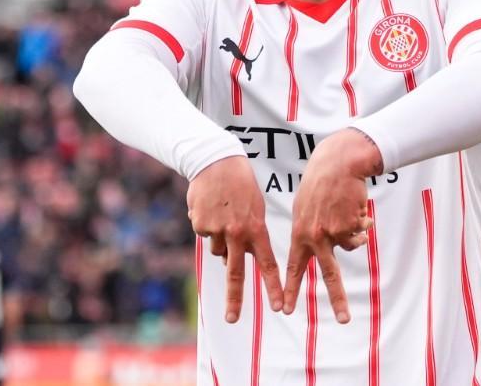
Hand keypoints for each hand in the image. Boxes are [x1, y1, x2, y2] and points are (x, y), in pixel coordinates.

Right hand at [187, 155, 282, 321]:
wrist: (215, 161)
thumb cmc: (241, 185)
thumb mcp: (255, 208)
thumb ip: (249, 235)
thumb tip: (232, 259)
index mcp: (256, 229)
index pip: (267, 264)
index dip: (274, 287)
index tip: (280, 307)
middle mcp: (237, 233)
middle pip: (235, 272)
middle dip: (235, 298)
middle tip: (232, 319)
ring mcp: (217, 230)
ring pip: (218, 250)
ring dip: (221, 241)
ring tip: (224, 215)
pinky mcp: (200, 225)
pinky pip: (205, 235)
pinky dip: (207, 226)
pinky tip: (211, 208)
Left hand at [283, 128, 381, 322]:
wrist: (337, 163)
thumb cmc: (320, 184)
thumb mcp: (304, 208)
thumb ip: (312, 231)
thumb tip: (340, 249)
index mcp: (299, 233)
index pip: (292, 267)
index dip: (290, 289)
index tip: (285, 310)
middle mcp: (315, 236)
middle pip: (329, 274)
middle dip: (338, 298)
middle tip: (345, 320)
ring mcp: (334, 231)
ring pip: (352, 247)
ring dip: (358, 234)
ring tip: (353, 214)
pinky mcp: (350, 224)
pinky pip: (361, 232)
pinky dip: (363, 221)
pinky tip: (357, 205)